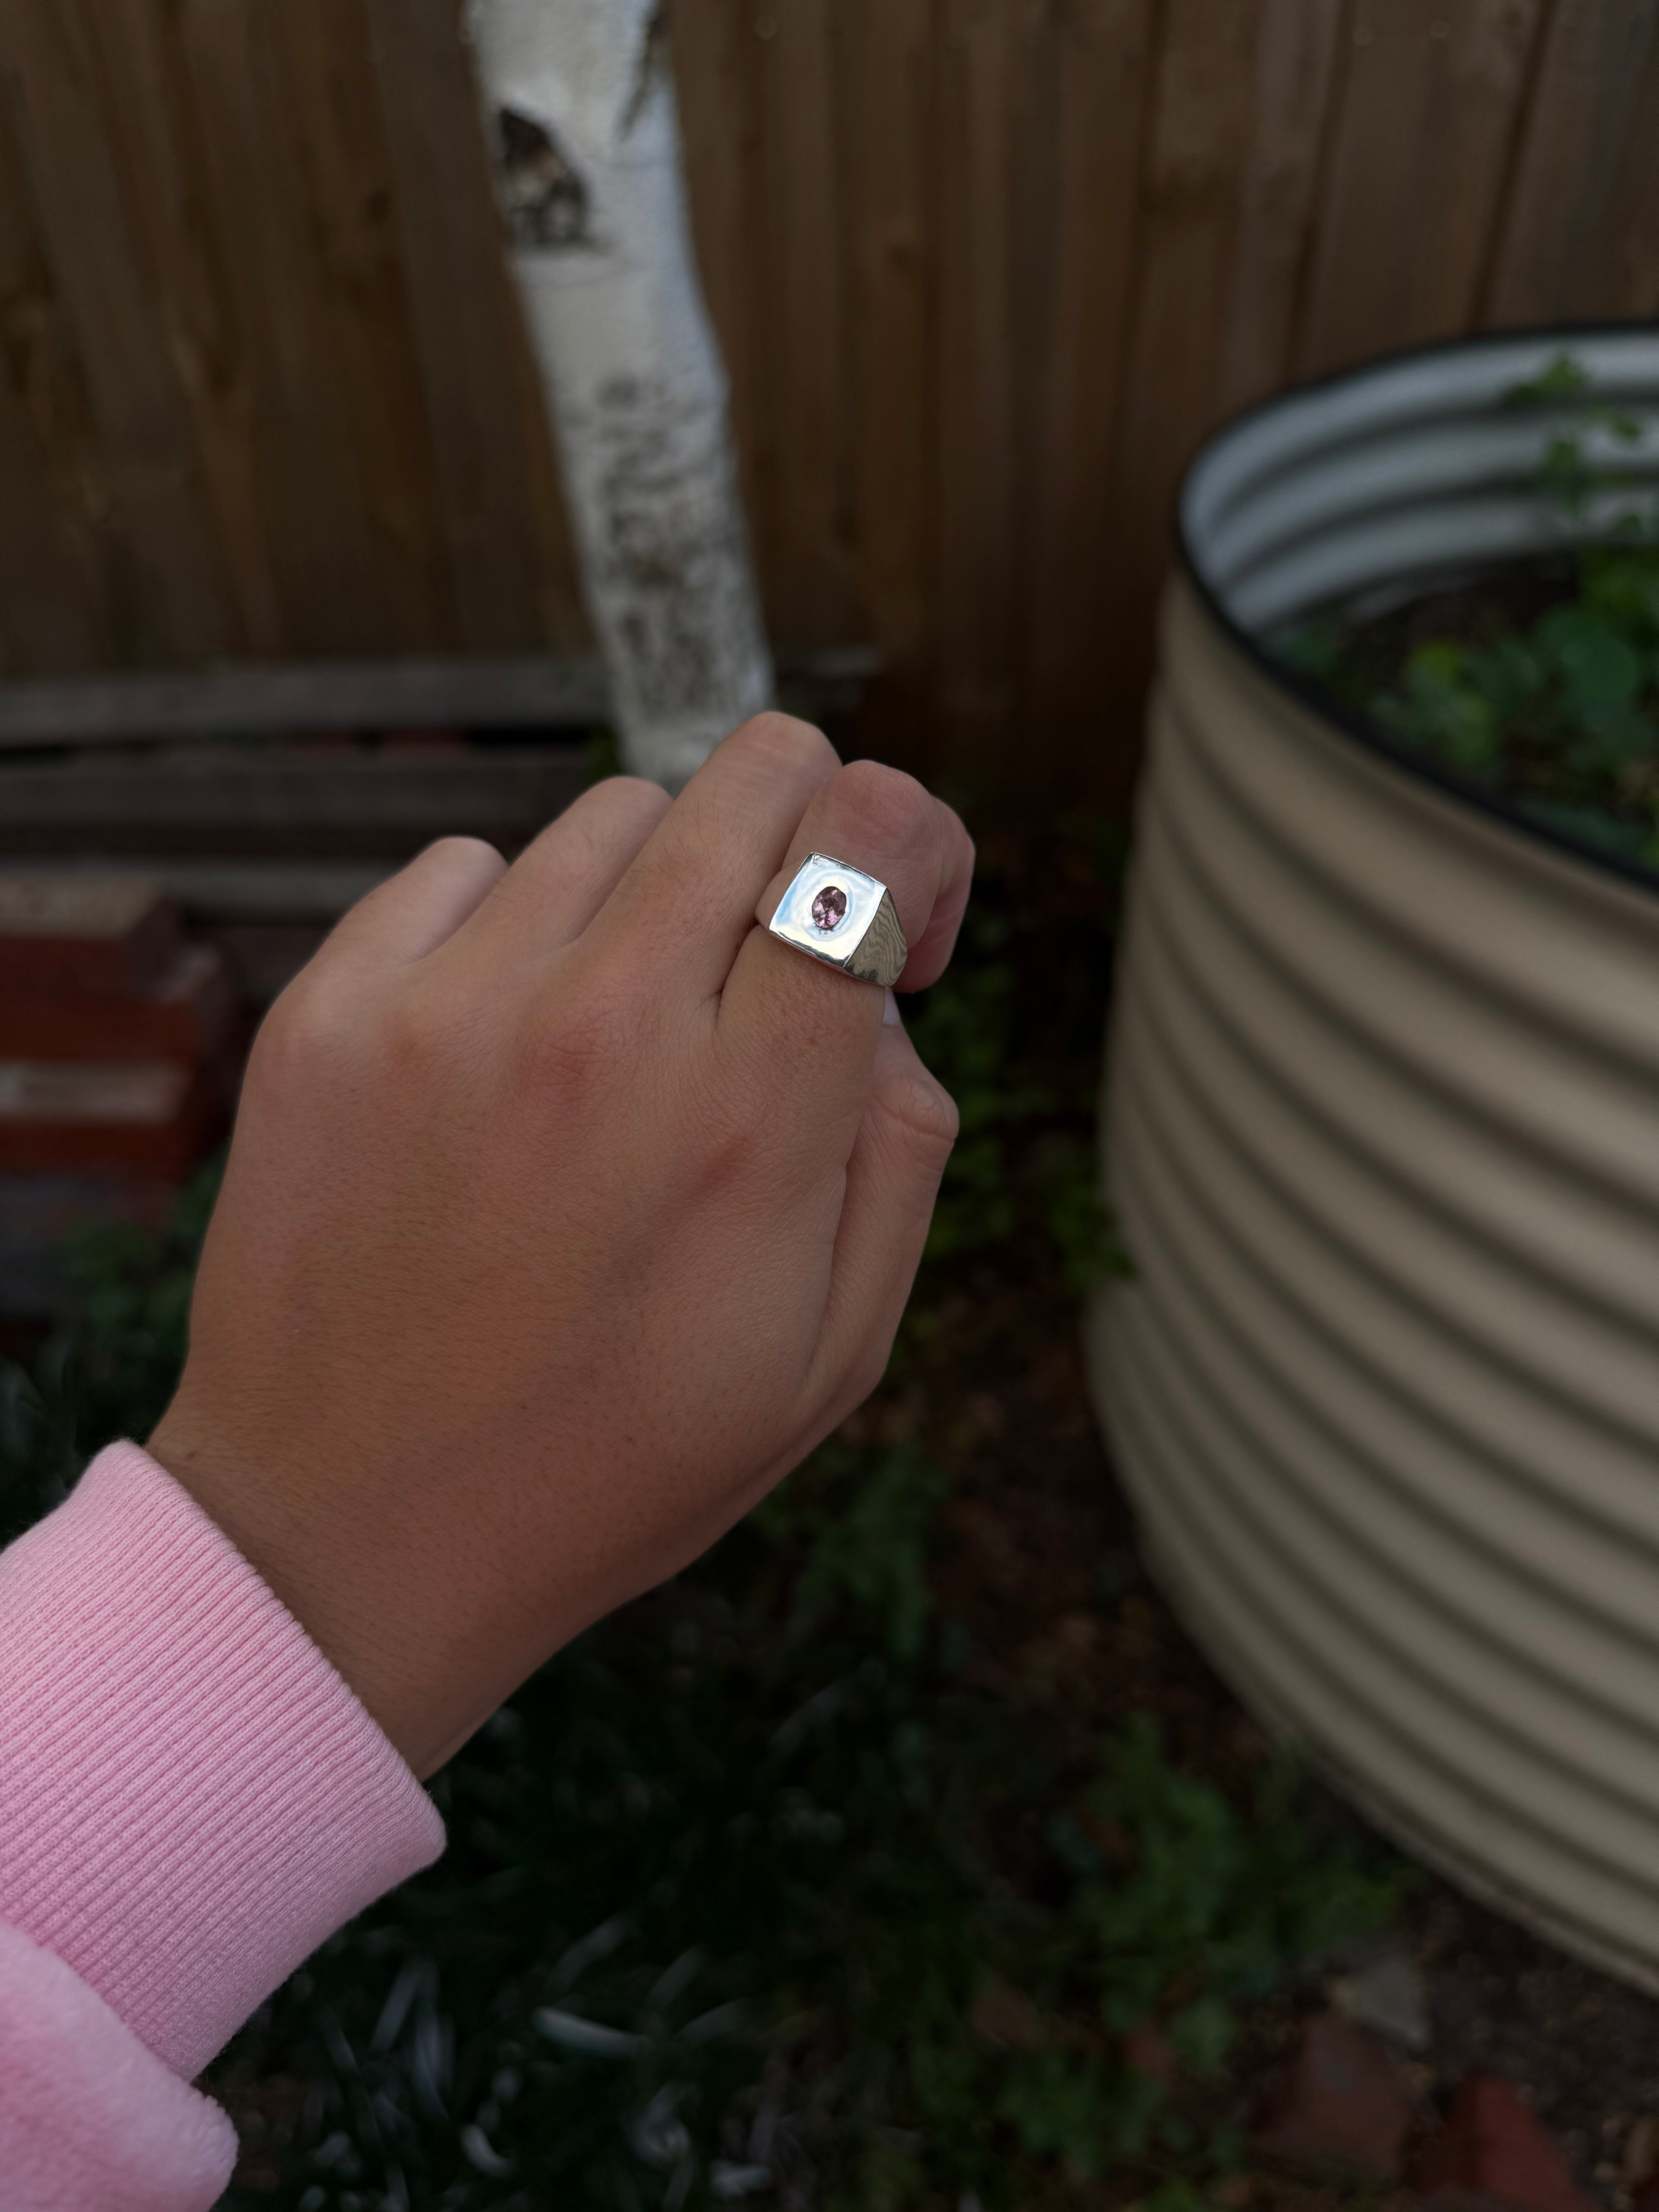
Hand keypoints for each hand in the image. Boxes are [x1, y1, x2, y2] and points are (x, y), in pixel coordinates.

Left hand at [148, 719, 971, 1774]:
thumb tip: (877, 994)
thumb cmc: (613, 1460)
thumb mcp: (832, 1358)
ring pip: (616, 814)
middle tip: (778, 958)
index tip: (897, 936)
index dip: (916, 848)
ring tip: (624, 1035)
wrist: (348, 1539)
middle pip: (755, 773)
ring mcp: (448, 1010)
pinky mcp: (328, 1013)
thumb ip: (899, 1148)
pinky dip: (512, 927)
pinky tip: (505, 1049)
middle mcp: (602, 1030)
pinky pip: (463, 865)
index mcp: (749, 1123)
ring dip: (657, 895)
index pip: (867, 833)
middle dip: (804, 838)